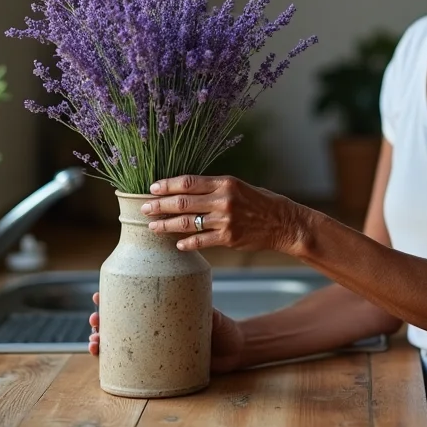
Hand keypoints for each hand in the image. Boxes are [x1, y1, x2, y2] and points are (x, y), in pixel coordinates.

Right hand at [87, 291, 244, 374]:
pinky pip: (132, 364)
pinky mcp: (157, 365)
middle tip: (95, 319)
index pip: (134, 301)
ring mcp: (154, 345)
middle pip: (121, 322)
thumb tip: (182, 293)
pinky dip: (113, 362)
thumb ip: (197, 304)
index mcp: (162, 310)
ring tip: (94, 340)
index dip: (113, 298)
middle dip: (101, 320)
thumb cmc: (220, 326)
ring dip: (102, 340)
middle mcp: (154, 327)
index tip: (98, 295)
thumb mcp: (208, 312)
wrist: (233, 350)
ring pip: (120, 343)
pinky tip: (102, 358)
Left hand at [142, 175, 307, 253]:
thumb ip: (214, 189)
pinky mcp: (228, 238)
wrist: (283, 222)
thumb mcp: (238, 187)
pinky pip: (201, 241)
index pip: (189, 182)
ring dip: (166, 225)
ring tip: (152, 227)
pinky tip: (176, 244)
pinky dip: (187, 243)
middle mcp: (223, 200)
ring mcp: (225, 220)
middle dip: (160, 205)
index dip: (168, 185)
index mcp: (225, 182)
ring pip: (187, 223)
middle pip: (183, 202)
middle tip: (144, 208)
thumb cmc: (260, 202)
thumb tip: (186, 192)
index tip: (152, 188)